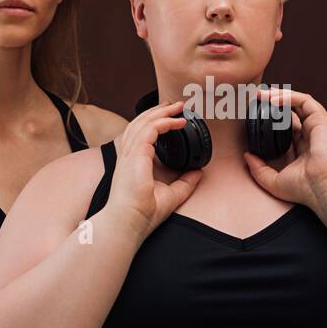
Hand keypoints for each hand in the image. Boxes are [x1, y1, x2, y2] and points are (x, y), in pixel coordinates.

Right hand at [106, 98, 201, 237]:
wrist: (129, 222)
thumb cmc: (142, 213)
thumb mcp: (171, 195)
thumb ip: (184, 182)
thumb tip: (198, 172)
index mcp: (132, 163)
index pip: (139, 135)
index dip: (153, 122)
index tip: (170, 116)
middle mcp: (128, 156)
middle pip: (139, 123)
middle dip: (157, 111)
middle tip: (174, 105)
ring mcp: (129, 154)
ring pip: (143, 123)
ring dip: (161, 112)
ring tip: (177, 106)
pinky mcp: (135, 155)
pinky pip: (150, 130)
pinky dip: (164, 122)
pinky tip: (177, 121)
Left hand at [242, 88, 326, 215]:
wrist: (324, 189)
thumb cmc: (306, 190)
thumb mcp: (274, 182)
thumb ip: (259, 169)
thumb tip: (247, 156)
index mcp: (303, 147)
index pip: (286, 125)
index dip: (271, 116)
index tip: (255, 113)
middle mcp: (311, 134)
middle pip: (292, 110)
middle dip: (274, 100)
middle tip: (257, 97)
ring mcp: (317, 126)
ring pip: (299, 102)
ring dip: (280, 95)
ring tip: (262, 94)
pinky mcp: (322, 120)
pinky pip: (305, 101)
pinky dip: (289, 97)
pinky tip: (274, 100)